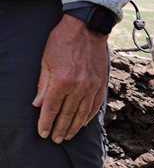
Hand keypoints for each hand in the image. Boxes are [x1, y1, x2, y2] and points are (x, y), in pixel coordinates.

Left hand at [33, 15, 109, 142]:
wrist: (87, 28)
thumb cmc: (62, 41)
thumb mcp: (46, 61)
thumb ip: (43, 85)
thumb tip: (38, 105)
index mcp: (61, 81)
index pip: (51, 108)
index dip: (46, 122)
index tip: (43, 133)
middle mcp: (78, 87)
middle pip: (67, 115)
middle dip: (59, 129)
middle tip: (55, 140)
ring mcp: (92, 87)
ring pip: (82, 114)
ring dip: (73, 127)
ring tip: (67, 136)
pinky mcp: (101, 85)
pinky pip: (94, 106)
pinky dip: (88, 117)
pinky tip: (82, 124)